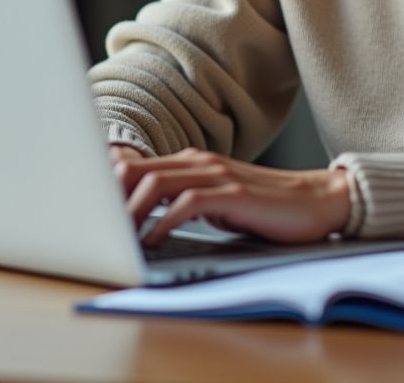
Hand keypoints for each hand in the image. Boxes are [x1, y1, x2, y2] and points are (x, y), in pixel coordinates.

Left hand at [114, 147, 351, 246]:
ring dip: (131, 212)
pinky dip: (164, 222)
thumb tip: (143, 216)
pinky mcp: (234, 194)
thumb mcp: (216, 200)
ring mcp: (217, 175)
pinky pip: (187, 202)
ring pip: (156, 183)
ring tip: (116, 237)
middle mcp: (200, 162)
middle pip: (137, 171)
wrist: (318, 200)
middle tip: (92, 226)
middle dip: (108, 198)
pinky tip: (153, 241)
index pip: (135, 164)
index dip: (105, 185)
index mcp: (192, 162)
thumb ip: (183, 200)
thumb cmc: (265, 206)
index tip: (85, 209)